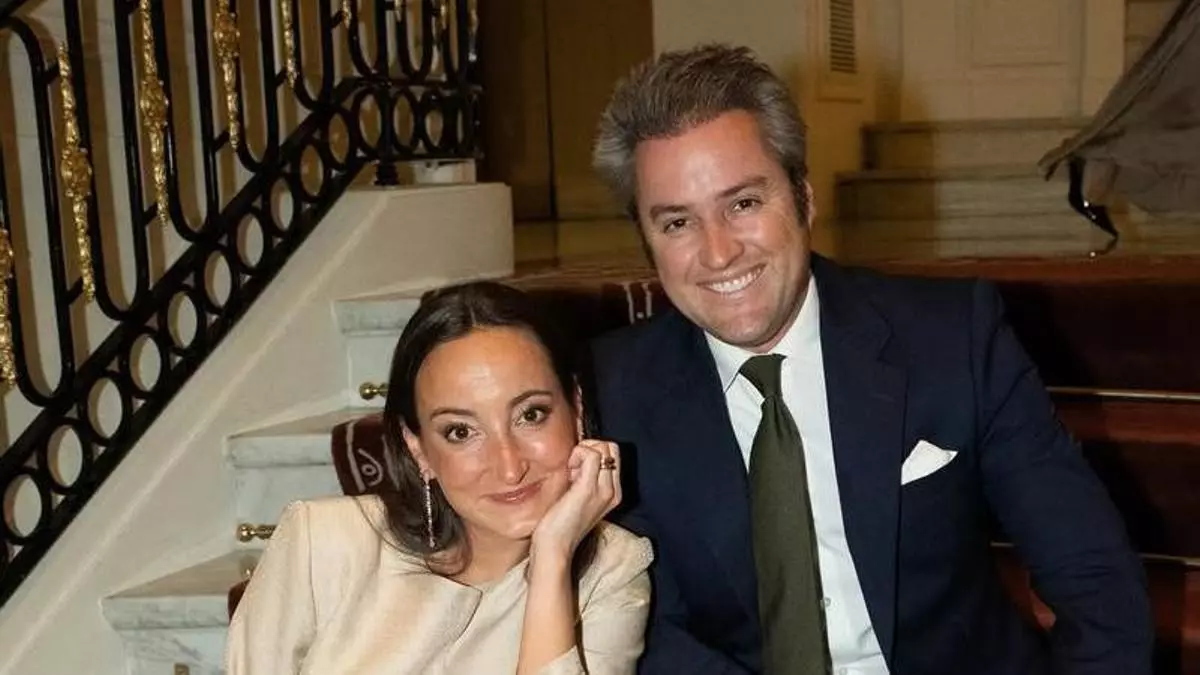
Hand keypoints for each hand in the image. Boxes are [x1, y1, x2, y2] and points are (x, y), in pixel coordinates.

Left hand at [530, 440, 621, 564]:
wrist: (554, 547)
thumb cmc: (559, 523)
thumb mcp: (577, 496)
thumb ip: (582, 477)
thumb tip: (576, 456)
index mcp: (612, 493)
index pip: (612, 455)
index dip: (592, 452)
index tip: (574, 467)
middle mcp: (613, 491)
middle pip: (612, 448)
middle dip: (590, 447)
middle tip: (572, 465)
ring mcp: (604, 490)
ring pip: (605, 448)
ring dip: (583, 451)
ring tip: (570, 470)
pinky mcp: (589, 489)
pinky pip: (592, 455)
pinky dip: (578, 454)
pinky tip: (568, 471)